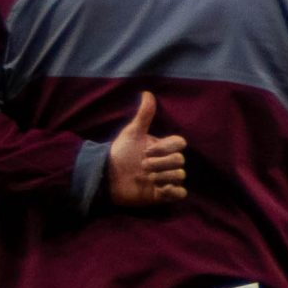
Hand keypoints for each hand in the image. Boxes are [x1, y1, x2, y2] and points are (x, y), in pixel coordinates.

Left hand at [106, 92, 187, 207]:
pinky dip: (174, 191)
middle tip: (143, 166)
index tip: (147, 150)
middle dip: (162, 163)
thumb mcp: (132, 133)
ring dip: (163, 176)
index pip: (179, 143)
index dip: (166, 147)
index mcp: (162, 148)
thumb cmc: (120, 152)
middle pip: (180, 160)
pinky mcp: (162, 194)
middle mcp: (166, 163)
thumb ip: (144, 115)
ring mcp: (165, 178)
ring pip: (180, 176)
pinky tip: (160, 189)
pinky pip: (180, 193)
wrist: (106, 176)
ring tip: (147, 178)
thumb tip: (147, 93)